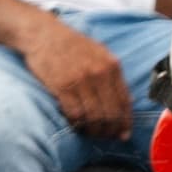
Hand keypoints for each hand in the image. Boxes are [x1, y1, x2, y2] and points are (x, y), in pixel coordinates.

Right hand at [23, 16, 133, 140]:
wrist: (44, 34)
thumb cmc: (72, 45)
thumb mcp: (100, 54)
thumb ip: (113, 76)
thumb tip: (127, 101)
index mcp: (112, 66)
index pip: (125, 101)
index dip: (126, 121)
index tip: (124, 133)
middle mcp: (100, 74)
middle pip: (111, 113)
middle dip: (110, 130)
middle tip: (106, 137)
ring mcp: (81, 80)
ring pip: (94, 117)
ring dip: (93, 130)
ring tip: (90, 132)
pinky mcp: (63, 86)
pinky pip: (75, 113)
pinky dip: (77, 123)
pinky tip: (75, 124)